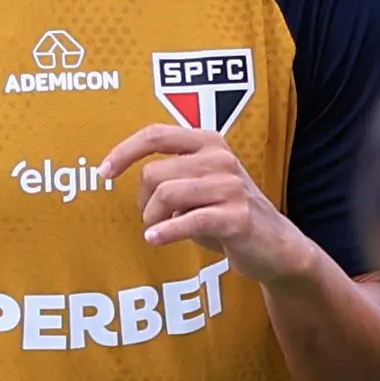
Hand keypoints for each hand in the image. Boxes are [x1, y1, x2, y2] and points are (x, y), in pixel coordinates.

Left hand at [101, 125, 318, 284]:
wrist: (276, 246)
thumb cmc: (227, 213)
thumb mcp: (200, 183)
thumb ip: (170, 171)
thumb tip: (120, 171)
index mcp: (208, 142)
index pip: (155, 135)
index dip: (124, 152)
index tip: (103, 172)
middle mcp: (220, 159)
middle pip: (154, 173)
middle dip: (143, 201)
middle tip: (153, 219)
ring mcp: (231, 186)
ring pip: (166, 195)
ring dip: (153, 218)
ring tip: (159, 231)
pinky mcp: (236, 216)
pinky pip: (188, 220)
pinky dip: (165, 231)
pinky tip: (155, 239)